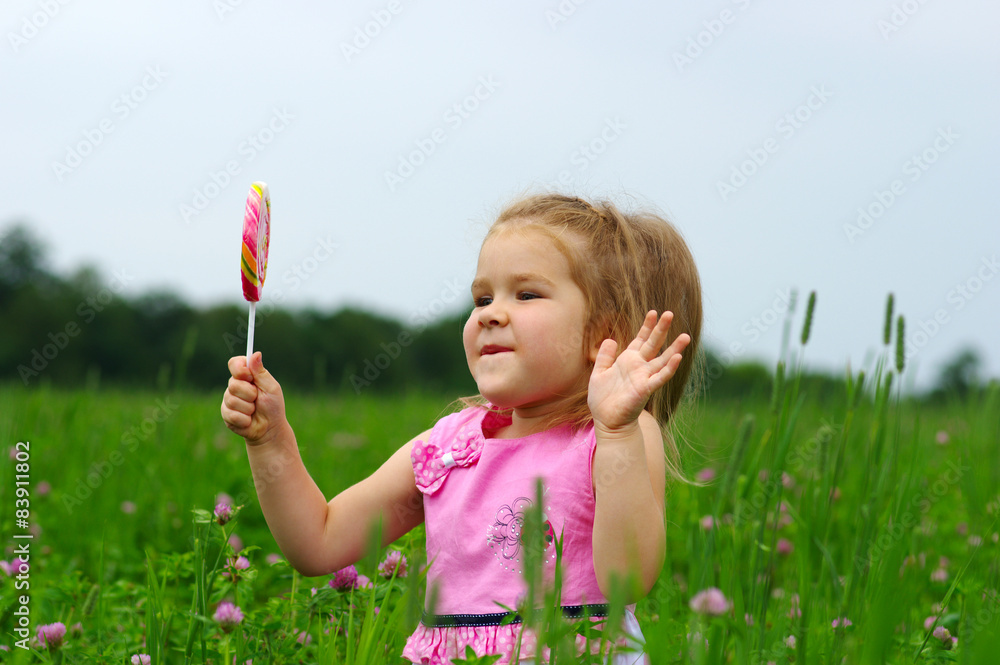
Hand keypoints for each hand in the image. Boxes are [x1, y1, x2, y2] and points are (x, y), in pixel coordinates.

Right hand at [221, 352, 287, 445]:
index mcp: (247, 376)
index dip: (239, 369)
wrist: (269, 428)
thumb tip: (256, 353)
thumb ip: (261, 372)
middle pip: (233, 383)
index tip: (249, 376)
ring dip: (248, 408)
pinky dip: (244, 419)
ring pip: (232, 400)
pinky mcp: (226, 414)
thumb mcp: (271, 387)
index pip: (234, 363)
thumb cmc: (273, 406)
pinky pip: (231, 414)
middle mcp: (235, 385)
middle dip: (249, 393)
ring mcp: (228, 399)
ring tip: (254, 410)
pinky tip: (248, 420)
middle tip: (257, 399)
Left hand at [588, 311, 689, 431]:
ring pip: (663, 360)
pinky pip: (660, 377)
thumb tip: (610, 339)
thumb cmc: (603, 399)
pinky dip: (669, 368)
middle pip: (653, 344)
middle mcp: (639, 367)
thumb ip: (605, 356)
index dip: (647, 326)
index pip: (640, 340)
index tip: (653, 312)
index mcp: (628, 361)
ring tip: (686, 336)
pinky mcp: (645, 389)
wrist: (607, 421)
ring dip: (675, 348)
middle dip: (661, 329)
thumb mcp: (599, 373)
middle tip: (670, 313)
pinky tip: (678, 357)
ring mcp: (644, 377)